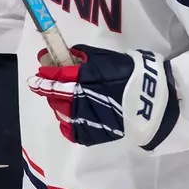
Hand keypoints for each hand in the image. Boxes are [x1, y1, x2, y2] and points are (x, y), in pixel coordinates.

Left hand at [28, 44, 177, 148]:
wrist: (151, 103)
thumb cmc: (131, 74)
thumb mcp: (108, 58)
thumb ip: (85, 56)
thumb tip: (70, 54)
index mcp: (82, 79)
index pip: (56, 76)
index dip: (44, 75)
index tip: (37, 73)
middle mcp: (78, 99)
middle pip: (54, 95)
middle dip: (48, 88)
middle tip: (46, 84)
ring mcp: (83, 119)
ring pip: (60, 111)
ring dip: (57, 103)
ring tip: (62, 99)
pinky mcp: (90, 134)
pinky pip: (69, 130)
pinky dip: (66, 122)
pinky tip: (71, 115)